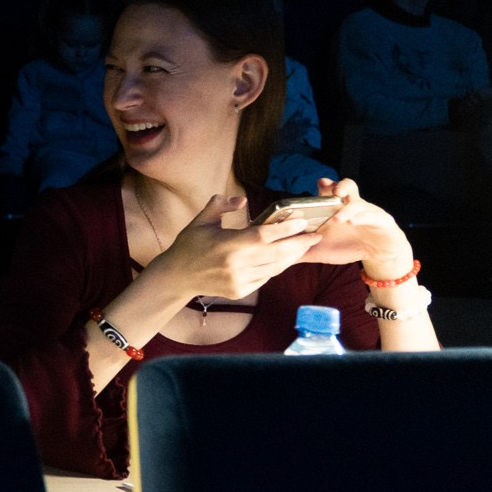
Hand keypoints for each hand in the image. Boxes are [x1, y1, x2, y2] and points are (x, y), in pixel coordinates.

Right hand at [152, 193, 323, 301]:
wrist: (177, 277)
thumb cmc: (189, 245)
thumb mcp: (201, 220)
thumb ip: (220, 205)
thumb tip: (242, 200)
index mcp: (227, 244)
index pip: (264, 235)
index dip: (286, 228)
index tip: (302, 222)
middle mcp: (235, 264)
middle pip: (276, 253)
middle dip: (299, 244)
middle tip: (315, 235)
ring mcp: (239, 280)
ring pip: (274, 267)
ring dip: (292, 256)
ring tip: (304, 246)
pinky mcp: (240, 291)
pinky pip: (266, 277)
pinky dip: (277, 267)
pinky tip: (284, 259)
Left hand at [298, 176, 414, 280]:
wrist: (378, 256)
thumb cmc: (349, 246)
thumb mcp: (321, 250)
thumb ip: (301, 250)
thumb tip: (277, 254)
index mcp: (336, 209)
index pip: (330, 191)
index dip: (324, 185)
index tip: (318, 183)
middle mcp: (350, 206)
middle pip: (346, 187)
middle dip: (337, 185)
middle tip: (328, 187)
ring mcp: (367, 212)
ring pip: (358, 201)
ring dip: (346, 207)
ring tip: (336, 218)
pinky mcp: (381, 221)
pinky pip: (372, 216)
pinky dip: (360, 219)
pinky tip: (352, 224)